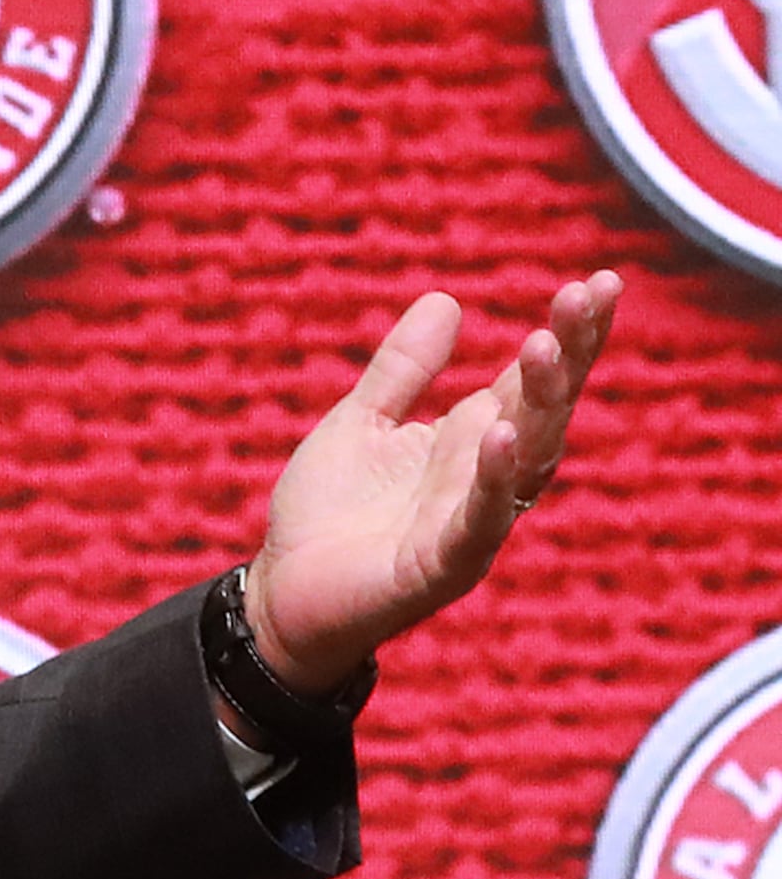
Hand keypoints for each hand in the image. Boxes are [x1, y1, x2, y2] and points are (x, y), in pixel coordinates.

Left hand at [239, 272, 622, 695]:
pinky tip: (499, 435)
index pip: (534, 378)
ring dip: (541, 404)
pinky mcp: (443, 566)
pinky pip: (480, 521)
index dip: (570, 333)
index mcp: (470, 438)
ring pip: (526, 458)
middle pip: (546, 408)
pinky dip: (493, 481)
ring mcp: (470, 522)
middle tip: (589, 293)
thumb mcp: (361, 423)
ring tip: (545, 347)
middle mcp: (484, 476)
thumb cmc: (324, 516)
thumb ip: (403, 369)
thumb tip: (447, 299)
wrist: (280, 596)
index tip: (598, 281)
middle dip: (571, 352)